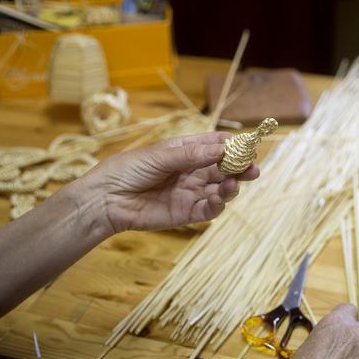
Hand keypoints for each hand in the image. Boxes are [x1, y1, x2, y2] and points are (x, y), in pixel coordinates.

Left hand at [75, 132, 258, 233]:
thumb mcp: (160, 155)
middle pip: (224, 168)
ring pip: (221, 189)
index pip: (216, 145)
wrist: (105, 199)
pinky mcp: (187, 213)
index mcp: (186, 151)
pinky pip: (209, 209)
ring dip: (231, 186)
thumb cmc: (127, 169)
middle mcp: (193, 171)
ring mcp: (191, 192)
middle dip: (240, 167)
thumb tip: (222, 149)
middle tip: (253, 168)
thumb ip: (192, 155)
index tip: (247, 145)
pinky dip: (217, 204)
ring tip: (232, 184)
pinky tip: (217, 199)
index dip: (233, 145)